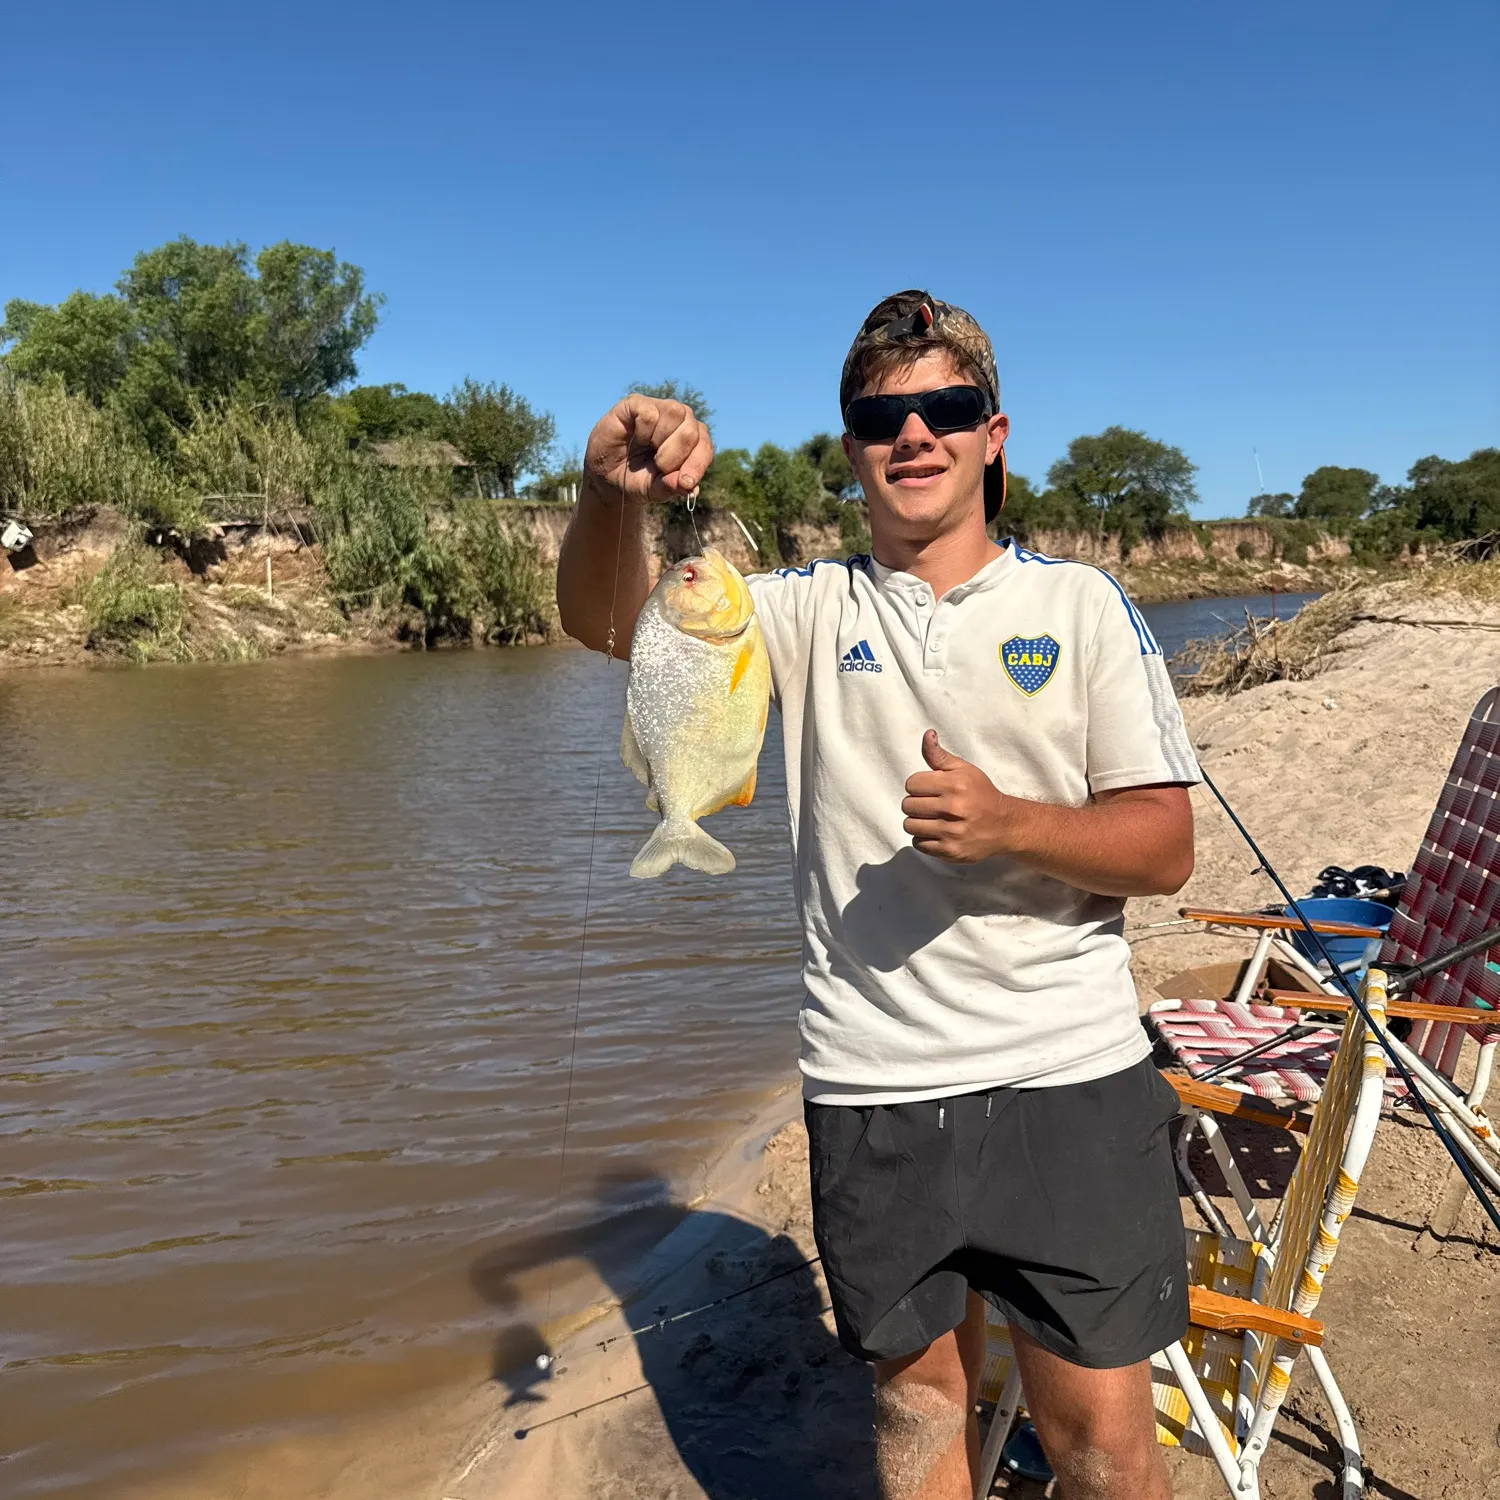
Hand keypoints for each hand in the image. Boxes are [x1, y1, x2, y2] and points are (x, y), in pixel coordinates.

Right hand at [583, 395, 713, 504]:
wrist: (605, 477)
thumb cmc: (636, 480)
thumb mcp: (655, 490)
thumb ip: (672, 487)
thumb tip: (690, 487)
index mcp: (692, 441)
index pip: (704, 446)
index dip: (697, 464)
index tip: (685, 482)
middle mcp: (680, 420)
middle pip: (692, 430)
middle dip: (674, 456)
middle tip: (658, 466)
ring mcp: (659, 408)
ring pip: (676, 412)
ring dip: (659, 440)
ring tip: (647, 447)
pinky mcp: (637, 403)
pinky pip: (650, 412)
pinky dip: (642, 430)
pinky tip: (635, 436)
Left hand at [902, 730, 1017, 863]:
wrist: (1005, 825)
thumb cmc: (981, 794)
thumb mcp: (963, 769)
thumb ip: (939, 755)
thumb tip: (927, 735)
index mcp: (955, 784)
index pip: (911, 784)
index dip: (918, 786)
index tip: (929, 789)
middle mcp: (953, 808)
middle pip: (907, 805)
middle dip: (916, 804)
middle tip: (931, 805)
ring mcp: (952, 832)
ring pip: (910, 826)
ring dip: (917, 823)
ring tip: (931, 819)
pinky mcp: (951, 850)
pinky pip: (919, 844)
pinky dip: (924, 839)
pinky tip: (937, 832)